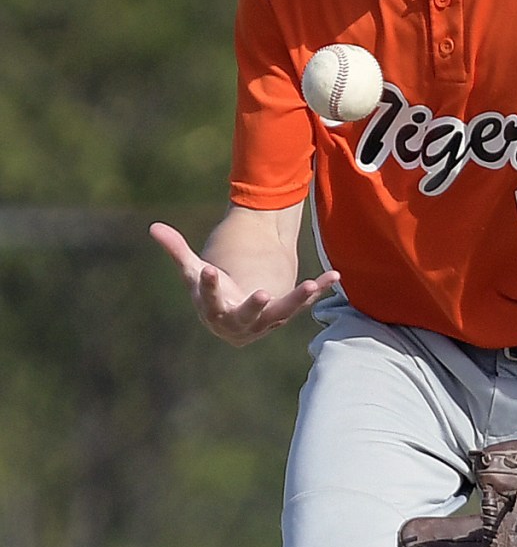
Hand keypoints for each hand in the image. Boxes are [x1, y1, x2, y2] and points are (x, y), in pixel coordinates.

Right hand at [149, 221, 338, 345]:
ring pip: (281, 312)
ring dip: (296, 300)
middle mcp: (240, 320)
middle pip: (246, 315)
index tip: (209, 269)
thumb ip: (177, 251)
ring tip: (308, 285)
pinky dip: (319, 290)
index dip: (209, 285)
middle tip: (263, 295)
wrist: (232, 320)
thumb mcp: (193, 272)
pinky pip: (303, 303)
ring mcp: (265, 320)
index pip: (209, 297)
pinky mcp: (284, 314)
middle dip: (254, 307)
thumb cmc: (212, 293)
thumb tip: (153, 226)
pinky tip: (334, 275)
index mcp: (214, 307)